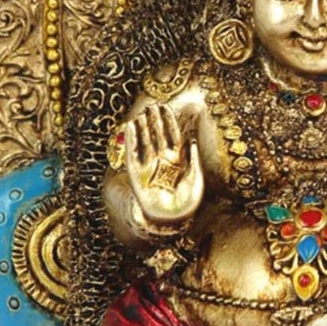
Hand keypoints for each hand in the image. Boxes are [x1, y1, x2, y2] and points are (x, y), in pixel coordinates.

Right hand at [124, 102, 203, 226]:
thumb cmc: (187, 202)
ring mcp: (150, 166)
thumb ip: (193, 159)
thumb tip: (192, 140)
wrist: (172, 220)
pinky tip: (131, 128)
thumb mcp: (196, 177)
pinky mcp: (138, 173)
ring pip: (146, 142)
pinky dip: (132, 141)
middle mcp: (163, 162)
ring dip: (143, 128)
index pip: (172, 136)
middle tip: (152, 105)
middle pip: (158, 136)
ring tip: (141, 114)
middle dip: (155, 121)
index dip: (169, 122)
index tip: (165, 108)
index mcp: (178, 161)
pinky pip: (133, 154)